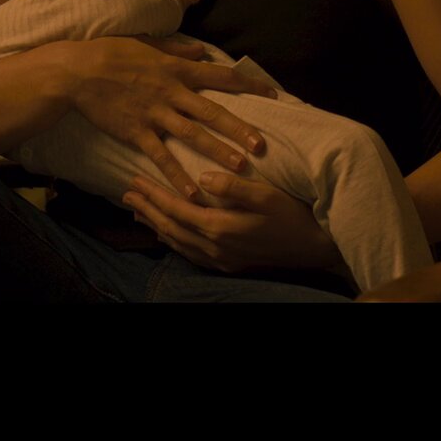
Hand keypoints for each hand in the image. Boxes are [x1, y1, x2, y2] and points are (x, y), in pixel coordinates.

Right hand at [63, 37, 281, 200]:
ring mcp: (154, 113)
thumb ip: (178, 51)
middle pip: (213, 111)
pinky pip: (161, 156)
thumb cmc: (111, 53)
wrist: (77, 72)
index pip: (221, 76)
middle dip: (240, 128)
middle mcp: (171, 92)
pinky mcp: (136, 131)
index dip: (249, 86)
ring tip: (239, 167)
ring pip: (192, 134)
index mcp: (177, 70)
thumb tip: (202, 51)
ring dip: (217, 151)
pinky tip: (191, 192)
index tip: (272, 96)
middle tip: (263, 145)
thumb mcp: (148, 45)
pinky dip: (176, 174)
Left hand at [123, 172, 338, 273]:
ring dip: (155, 225)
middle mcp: (215, 247)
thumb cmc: (292, 215)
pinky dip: (173, 242)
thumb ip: (234, 186)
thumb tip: (204, 176)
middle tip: (126, 194)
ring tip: (137, 212)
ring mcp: (220, 259)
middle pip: (170, 227)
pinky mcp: (227, 264)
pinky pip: (190, 254)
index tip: (135, 180)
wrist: (314, 248)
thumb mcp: (266, 195)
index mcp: (220, 227)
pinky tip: (166, 235)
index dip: (154, 195)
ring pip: (177, 242)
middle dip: (147, 209)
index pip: (177, 209)